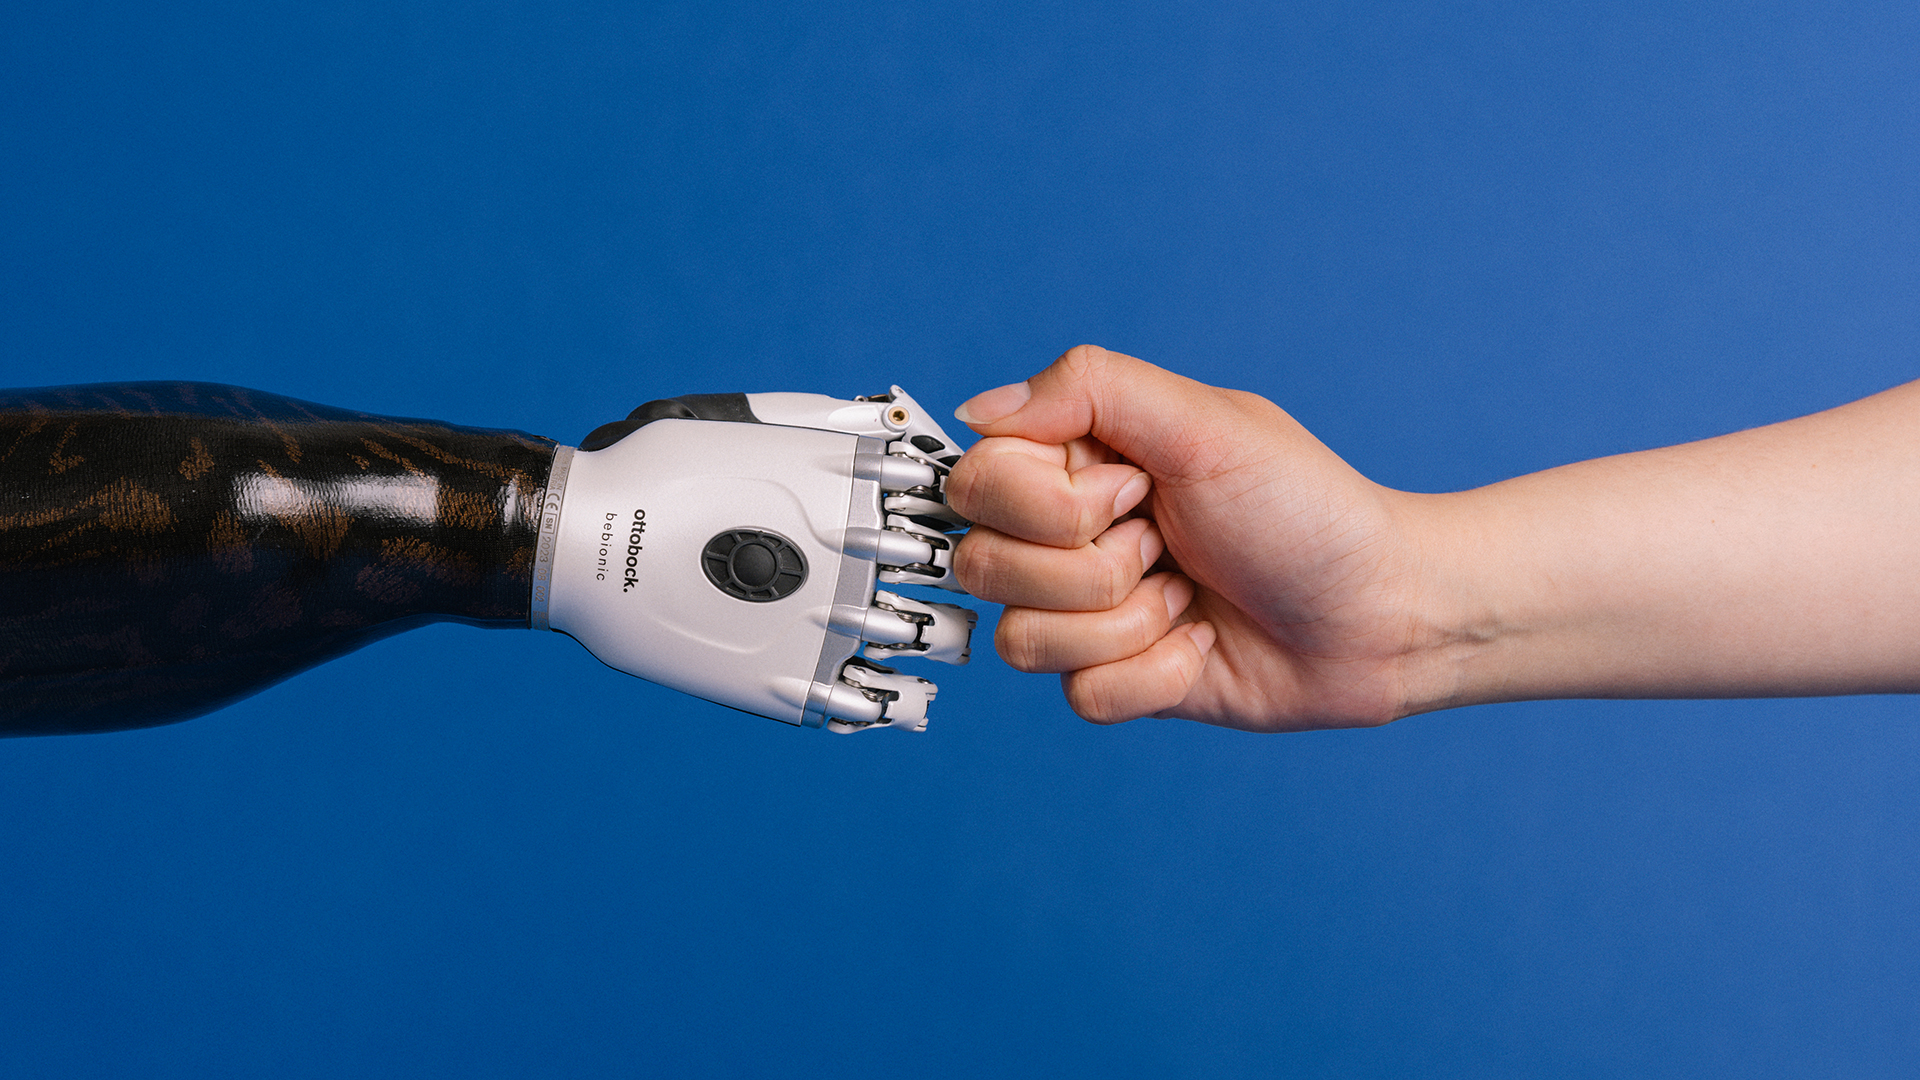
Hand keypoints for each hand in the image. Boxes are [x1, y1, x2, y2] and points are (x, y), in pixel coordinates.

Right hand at [948, 345, 1447, 730]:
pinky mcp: (1113, 678)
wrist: (1379, 615)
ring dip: (1128, 623)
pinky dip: (1155, 674)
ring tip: (1186, 596)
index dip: (1052, 502)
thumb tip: (976, 412)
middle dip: (1095, 566)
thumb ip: (1087, 389)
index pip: (978, 483)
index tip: (1136, 487)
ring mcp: (1084, 611)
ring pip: (1023, 642)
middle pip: (985, 566)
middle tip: (1169, 543)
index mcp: (1073, 460)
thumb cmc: (1306, 509)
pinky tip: (1200, 644)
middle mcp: (1065, 534)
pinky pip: (1080, 696)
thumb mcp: (1204, 424)